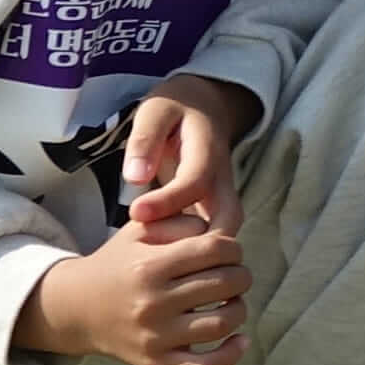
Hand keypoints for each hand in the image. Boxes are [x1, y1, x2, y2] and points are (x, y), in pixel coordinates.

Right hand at [18, 206, 250, 364]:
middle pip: (226, 284)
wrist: (75, 309)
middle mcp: (152, 303)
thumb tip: (223, 232)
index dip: (233, 248)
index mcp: (150, 267)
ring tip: (231, 301)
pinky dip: (231, 355)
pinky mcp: (155, 364)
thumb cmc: (118, 264)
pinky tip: (240, 340)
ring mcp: (154, 337)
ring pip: (223, 322)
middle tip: (235, 274)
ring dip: (239, 308)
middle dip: (240, 275)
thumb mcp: (139, 230)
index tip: (229, 252)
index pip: (216, 250)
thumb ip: (180, 222)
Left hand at [120, 78, 259, 243]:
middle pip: (228, 218)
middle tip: (161, 255)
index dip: (167, 201)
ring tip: (161, 260)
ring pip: (227, 229)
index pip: (195, 182)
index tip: (136, 213)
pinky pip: (215, 231)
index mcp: (208, 150)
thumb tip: (136, 177)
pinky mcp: (216, 203)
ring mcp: (223, 191)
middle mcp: (223, 176)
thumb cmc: (176, 107)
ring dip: (202, 249)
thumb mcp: (155, 111)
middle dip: (202, 242)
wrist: (206, 104)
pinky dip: (197, 247)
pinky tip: (166, 255)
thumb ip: (145, 141)